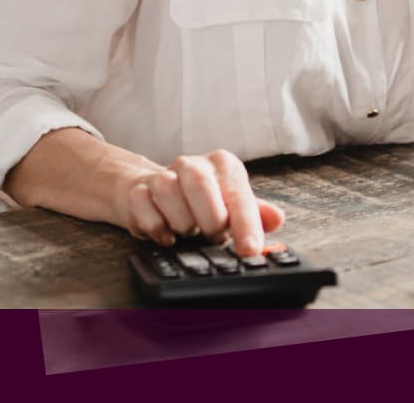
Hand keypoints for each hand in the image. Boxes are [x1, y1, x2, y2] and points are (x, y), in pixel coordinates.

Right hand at [114, 149, 284, 255]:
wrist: (150, 191)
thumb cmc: (199, 201)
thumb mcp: (231, 206)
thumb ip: (255, 213)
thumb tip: (276, 219)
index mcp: (222, 165)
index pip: (237, 192)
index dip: (245, 223)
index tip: (250, 249)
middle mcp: (192, 164)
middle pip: (200, 184)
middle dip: (209, 219)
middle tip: (212, 237)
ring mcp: (162, 175)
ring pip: (169, 193)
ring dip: (181, 223)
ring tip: (188, 232)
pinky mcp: (137, 191)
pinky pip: (144, 208)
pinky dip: (157, 227)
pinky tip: (166, 236)